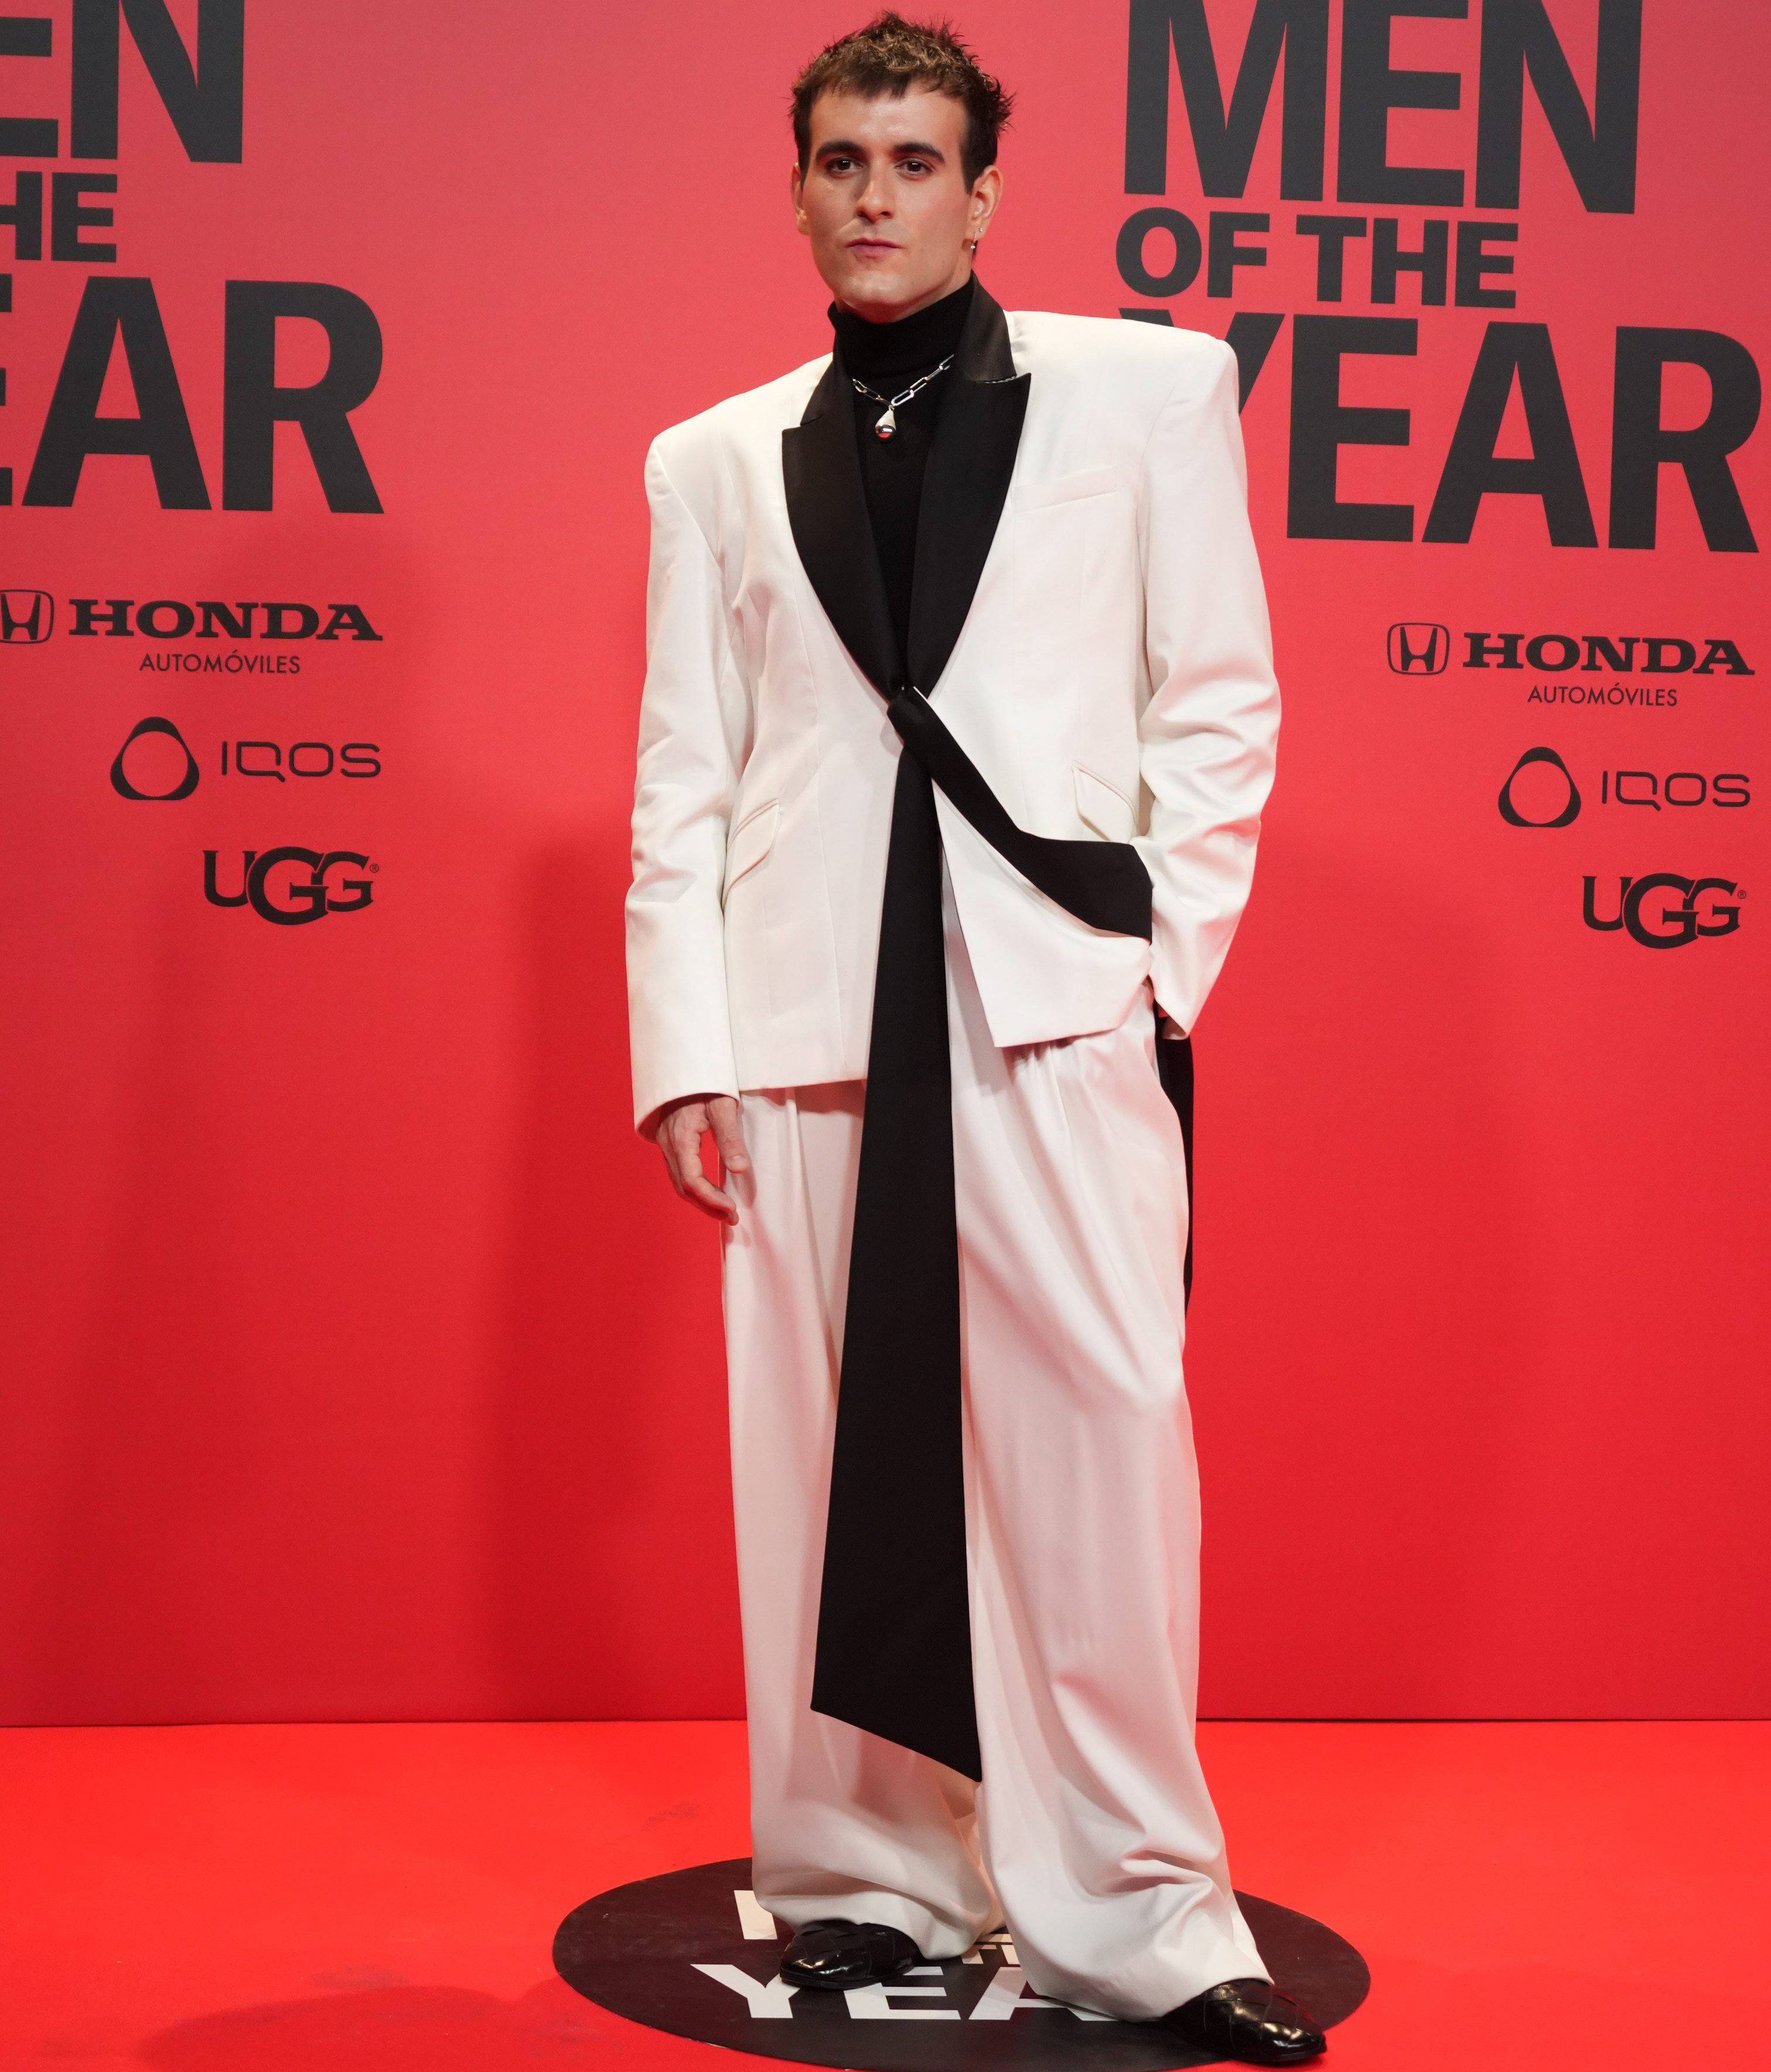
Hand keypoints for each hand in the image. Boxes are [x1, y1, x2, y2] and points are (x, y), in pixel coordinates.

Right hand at [653, 1093, 748, 1223]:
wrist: (684, 1065)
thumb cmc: (706, 1083)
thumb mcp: (723, 1106)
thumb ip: (731, 1137)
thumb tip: (740, 1169)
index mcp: (680, 1137)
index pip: (692, 1179)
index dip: (711, 1198)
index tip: (732, 1210)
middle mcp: (668, 1144)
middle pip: (683, 1187)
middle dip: (707, 1205)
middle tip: (733, 1218)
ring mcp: (666, 1144)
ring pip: (679, 1182)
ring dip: (701, 1199)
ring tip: (725, 1211)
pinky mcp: (670, 1143)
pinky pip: (679, 1172)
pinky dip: (694, 1187)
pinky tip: (712, 1191)